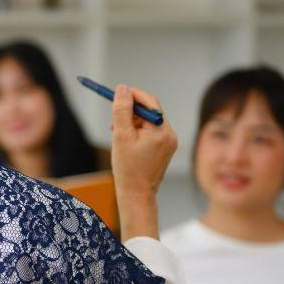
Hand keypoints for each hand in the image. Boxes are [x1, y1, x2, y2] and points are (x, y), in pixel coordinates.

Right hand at [110, 85, 177, 239]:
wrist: (137, 194)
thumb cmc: (128, 168)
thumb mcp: (121, 136)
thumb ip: (122, 110)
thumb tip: (122, 89)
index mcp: (161, 131)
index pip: (149, 102)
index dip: (133, 95)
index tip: (117, 94)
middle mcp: (170, 135)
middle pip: (149, 111)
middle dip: (130, 112)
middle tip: (114, 120)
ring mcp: (169, 142)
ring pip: (149, 122)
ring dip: (132, 123)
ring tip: (117, 135)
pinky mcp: (165, 149)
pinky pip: (151, 132)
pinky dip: (138, 132)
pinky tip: (127, 142)